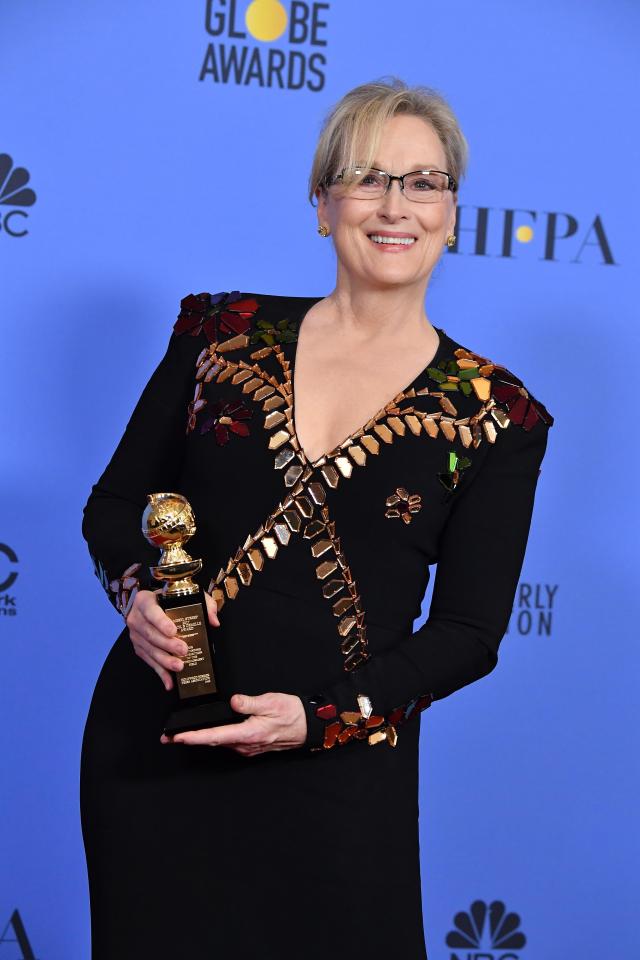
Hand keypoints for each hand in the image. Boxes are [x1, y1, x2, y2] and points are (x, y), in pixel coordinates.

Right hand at [126, 589, 219, 690]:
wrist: (142, 604)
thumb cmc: (165, 599)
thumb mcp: (183, 593)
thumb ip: (201, 602)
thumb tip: (213, 621)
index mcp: (145, 602)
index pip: (151, 611)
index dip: (161, 622)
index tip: (173, 631)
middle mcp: (137, 619)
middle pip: (151, 634)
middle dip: (168, 645)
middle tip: (183, 651)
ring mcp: (136, 635)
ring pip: (149, 650)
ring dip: (164, 661)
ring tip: (179, 666)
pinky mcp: (138, 647)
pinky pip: (149, 662)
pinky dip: (160, 673)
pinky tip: (170, 682)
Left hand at [160, 692, 307, 756]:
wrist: (307, 725)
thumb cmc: (291, 713)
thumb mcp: (271, 701)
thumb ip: (250, 703)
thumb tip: (233, 702)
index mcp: (249, 733)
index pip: (216, 736)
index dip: (195, 737)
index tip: (178, 737)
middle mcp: (245, 744)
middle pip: (212, 742)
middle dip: (189, 740)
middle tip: (168, 738)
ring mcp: (247, 747)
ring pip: (219, 743)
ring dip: (200, 739)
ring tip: (181, 735)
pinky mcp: (250, 745)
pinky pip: (229, 742)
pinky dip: (214, 738)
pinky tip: (207, 733)